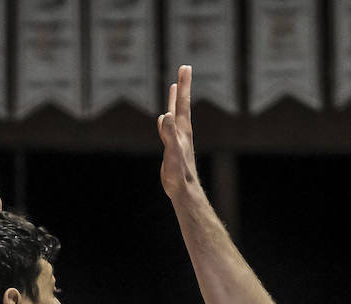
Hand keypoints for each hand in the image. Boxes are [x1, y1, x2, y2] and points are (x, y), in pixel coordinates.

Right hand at [157, 65, 199, 200]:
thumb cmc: (179, 174)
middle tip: (184, 68)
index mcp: (182, 129)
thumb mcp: (172, 153)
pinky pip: (170, 126)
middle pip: (182, 104)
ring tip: (174, 87)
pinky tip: (165, 115)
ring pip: (176, 114)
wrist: (184, 190)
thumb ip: (169, 134)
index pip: (183, 102)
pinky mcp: (173, 147)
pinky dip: (168, 117)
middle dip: (182, 86)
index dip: (183, 85)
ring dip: (175, 99)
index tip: (185, 67)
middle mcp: (182, 130)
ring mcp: (178, 138)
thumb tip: (165, 115)